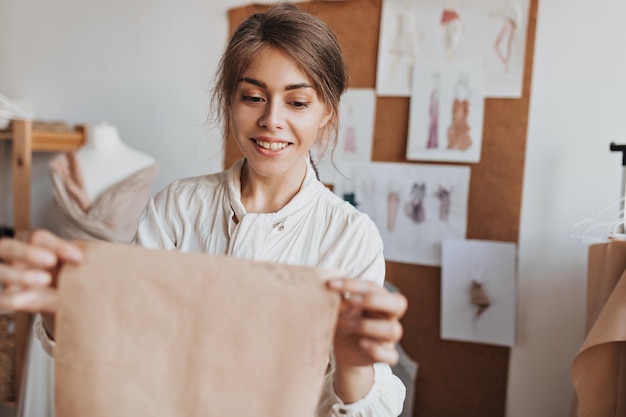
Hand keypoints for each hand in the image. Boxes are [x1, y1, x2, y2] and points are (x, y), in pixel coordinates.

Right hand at [0, 230, 82, 323]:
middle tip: (51, 261)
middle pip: (8, 247)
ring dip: (21, 275)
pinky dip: (11, 298)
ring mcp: (0, 276)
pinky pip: (0, 298)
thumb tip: (85, 263)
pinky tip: (26, 299)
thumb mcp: (65, 269)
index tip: (79, 258)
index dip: (57, 246)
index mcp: (26, 244)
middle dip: (28, 252)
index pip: (37, 238)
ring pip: (0, 271)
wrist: (48, 301)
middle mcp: (8, 257)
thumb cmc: (58, 278)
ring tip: (45, 280)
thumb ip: (71, 265)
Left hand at [326, 278, 406, 401]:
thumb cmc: (343, 321)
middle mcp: (388, 316)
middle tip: (350, 299)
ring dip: (370, 326)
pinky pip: (391, 355)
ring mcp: (389, 337)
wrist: (344, 351)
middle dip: (374, 300)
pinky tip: (361, 344)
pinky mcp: (385, 355)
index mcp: (379, 299)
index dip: (353, 284)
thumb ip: (339, 302)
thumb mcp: (339, 310)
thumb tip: (329, 292)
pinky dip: (377, 350)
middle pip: (398, 303)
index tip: (331, 285)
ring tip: (349, 325)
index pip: (374, 287)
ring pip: (393, 330)